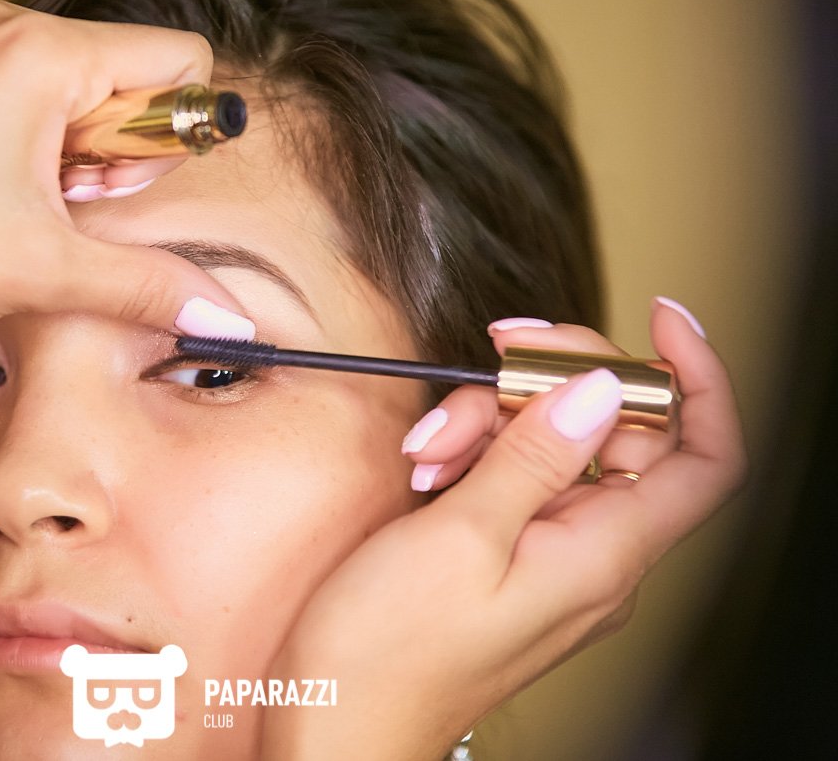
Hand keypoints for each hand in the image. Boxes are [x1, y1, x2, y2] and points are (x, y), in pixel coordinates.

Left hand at [0, 0, 252, 334]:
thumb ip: (146, 287)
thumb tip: (222, 315)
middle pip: (116, 72)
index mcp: (41, 55)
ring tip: (7, 204)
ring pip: (57, 81)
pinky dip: (8, 134)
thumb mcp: (42, 271)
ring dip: (58, 147)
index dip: (169, 135)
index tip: (115, 190)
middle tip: (57, 208)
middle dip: (106, 150)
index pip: (177, 61)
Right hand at [261, 298, 745, 759]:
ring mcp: (548, 555)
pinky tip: (427, 467)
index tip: (660, 319)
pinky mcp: (506, 555)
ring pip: (553, 447)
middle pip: (617, 433)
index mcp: (603, 555)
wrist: (336, 722)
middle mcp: (591, 555)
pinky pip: (513, 479)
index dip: (697, 379)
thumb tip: (599, 389)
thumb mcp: (460, 538)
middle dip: (549, 385)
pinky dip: (472, 453)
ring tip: (430, 448)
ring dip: (490, 421)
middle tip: (492, 360)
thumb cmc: (389, 654)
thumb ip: (535, 457)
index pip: (703, 456)